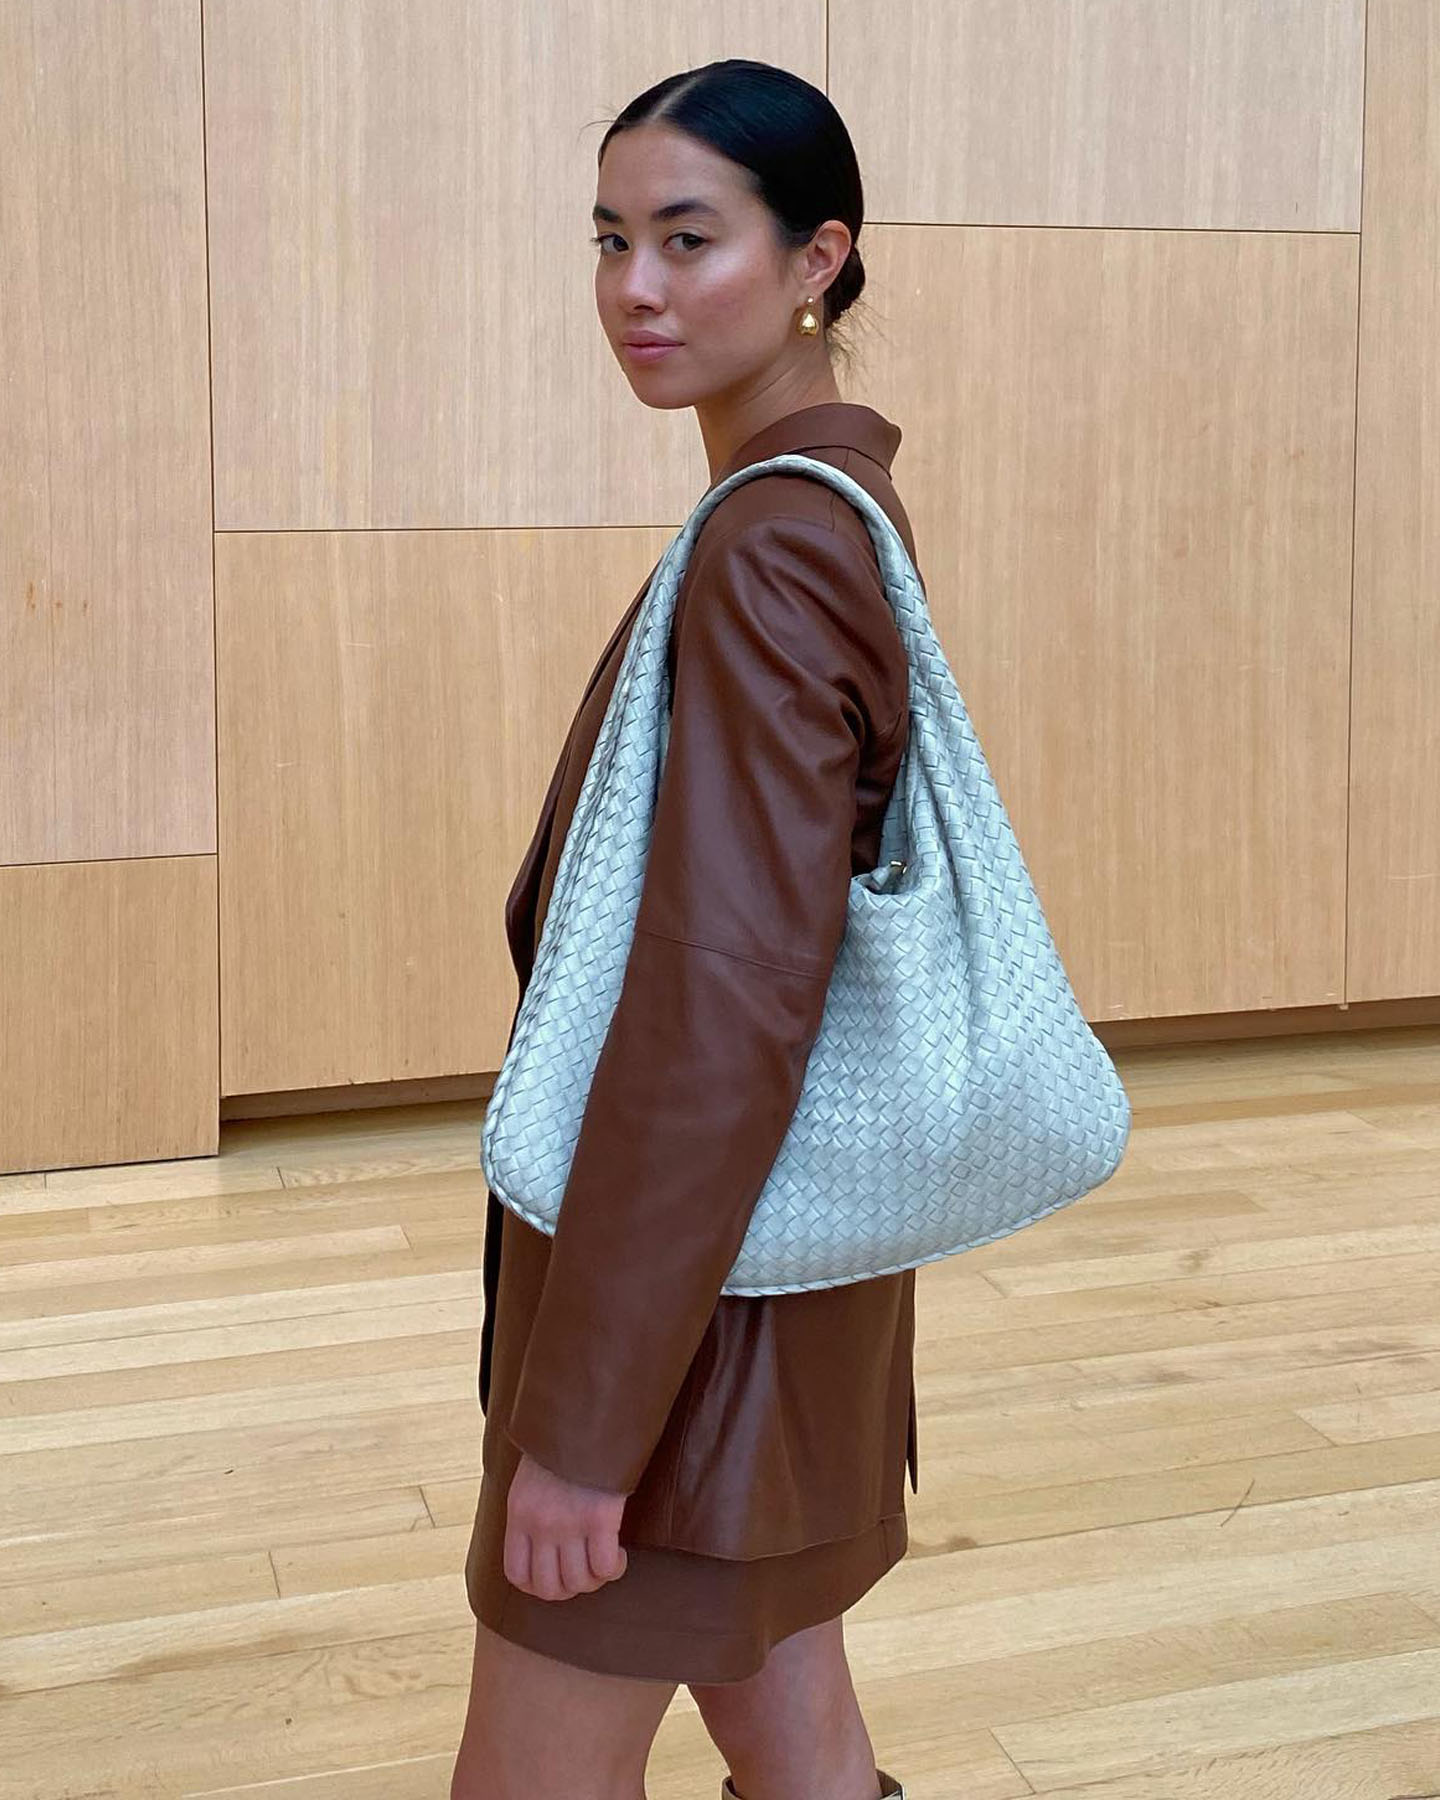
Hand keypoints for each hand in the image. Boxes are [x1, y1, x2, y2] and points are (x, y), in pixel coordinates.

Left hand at [503, 1449, 628, 1600]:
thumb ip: (530, 1512)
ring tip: (604, 1562)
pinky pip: (605, 1566)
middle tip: (585, 1573)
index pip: (517, 1575)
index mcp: (519, 1514)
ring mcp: (570, 1523)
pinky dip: (614, 1568)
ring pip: (579, 1582)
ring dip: (595, 1580)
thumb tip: (540, 1543)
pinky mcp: (600, 1518)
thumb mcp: (529, 1478)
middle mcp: (541, 1524)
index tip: (556, 1578)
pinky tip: (619, 1554)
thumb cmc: (561, 1445)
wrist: (586, 1415)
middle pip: (550, 1587)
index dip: (538, 1587)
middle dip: (570, 1589)